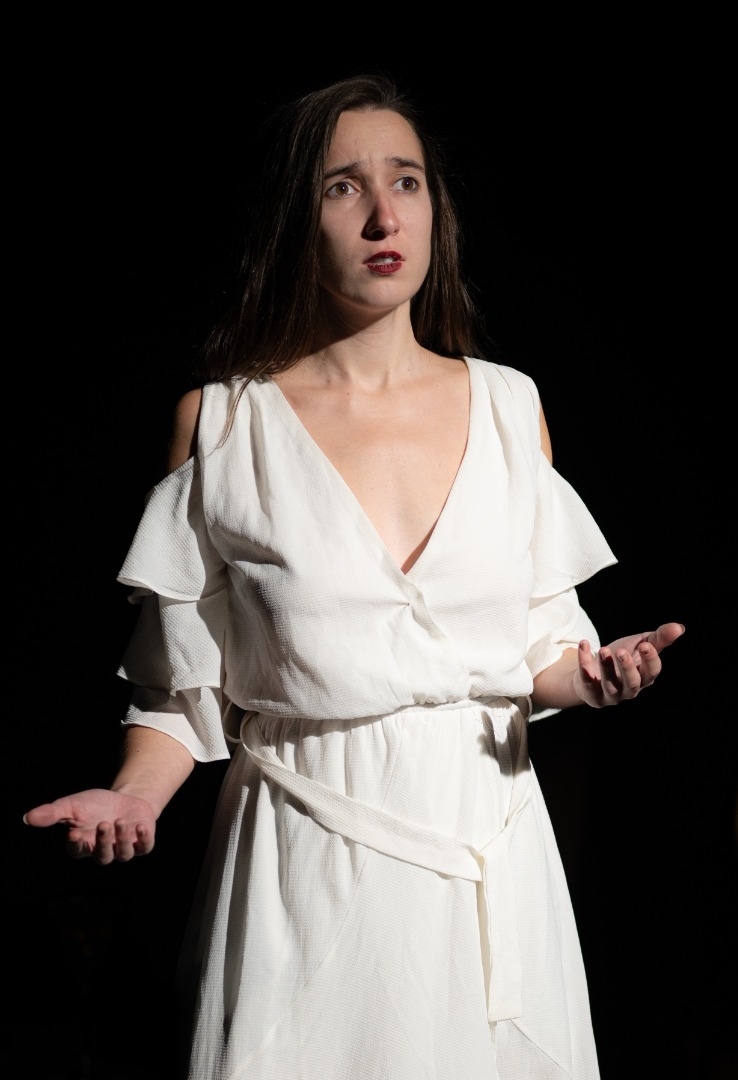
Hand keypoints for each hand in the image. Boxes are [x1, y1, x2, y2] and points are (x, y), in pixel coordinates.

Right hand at [24, 789, 156, 864]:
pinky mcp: (143, 843)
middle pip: (102, 856)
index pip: (77, 851)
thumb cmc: (95, 805)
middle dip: (103, 842)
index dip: (76, 845)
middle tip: (103, 823)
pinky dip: (144, 839)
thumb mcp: (73, 805)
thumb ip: (52, 813)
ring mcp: (124, 848)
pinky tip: (140, 826)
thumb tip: (26, 818)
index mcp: (85, 845)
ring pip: (123, 854)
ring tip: (120, 820)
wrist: (125, 799)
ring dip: (122, 838)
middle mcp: (104, 851)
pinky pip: (145, 847)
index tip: (74, 832)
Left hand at [575, 621, 684, 707]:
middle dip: (628, 667)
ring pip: (610, 684)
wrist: (592, 670)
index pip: (652, 672)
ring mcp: (611, 694)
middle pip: (632, 682)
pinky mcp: (592, 694)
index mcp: (644, 676)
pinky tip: (584, 646)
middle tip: (621, 651)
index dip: (650, 659)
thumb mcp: (640, 645)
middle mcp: (630, 689)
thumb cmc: (621, 657)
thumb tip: (679, 627)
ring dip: (606, 667)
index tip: (645, 645)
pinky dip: (585, 664)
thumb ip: (659, 638)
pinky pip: (588, 681)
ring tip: (603, 649)